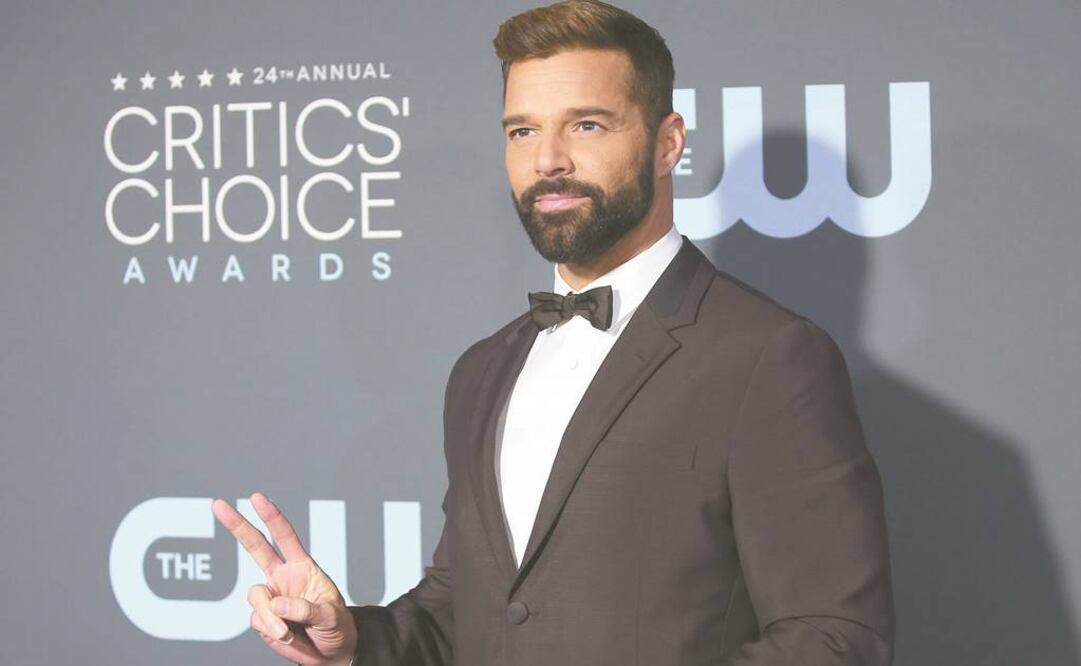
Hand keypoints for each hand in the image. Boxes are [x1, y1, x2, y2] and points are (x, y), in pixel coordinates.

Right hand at [212, 492, 357, 665]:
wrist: (330, 653)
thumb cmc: (336, 627)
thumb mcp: (330, 616)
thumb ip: (306, 609)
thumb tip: (277, 604)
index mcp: (302, 567)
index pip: (285, 537)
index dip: (272, 517)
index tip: (257, 498)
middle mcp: (282, 578)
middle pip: (255, 546)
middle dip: (236, 525)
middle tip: (218, 504)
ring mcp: (270, 598)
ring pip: (255, 596)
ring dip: (270, 617)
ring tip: (287, 632)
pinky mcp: (262, 619)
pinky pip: (257, 621)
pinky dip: (271, 630)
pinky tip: (287, 636)